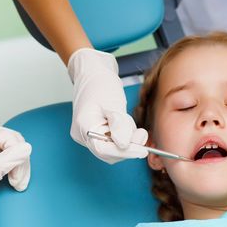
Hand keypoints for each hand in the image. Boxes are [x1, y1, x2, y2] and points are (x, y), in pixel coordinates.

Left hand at [0, 127, 31, 210]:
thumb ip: (12, 159)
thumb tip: (28, 148)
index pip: (12, 140)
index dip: (19, 158)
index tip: (16, 177)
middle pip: (15, 145)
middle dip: (21, 164)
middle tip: (16, 182)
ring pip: (15, 154)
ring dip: (20, 170)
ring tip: (16, 185)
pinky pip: (11, 162)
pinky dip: (16, 172)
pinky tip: (14, 182)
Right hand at [68, 48, 148, 163]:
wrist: (93, 73)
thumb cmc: (100, 83)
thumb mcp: (113, 102)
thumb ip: (119, 125)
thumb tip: (124, 145)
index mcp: (84, 126)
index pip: (104, 150)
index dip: (125, 153)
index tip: (142, 151)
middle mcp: (83, 135)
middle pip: (109, 153)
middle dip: (128, 147)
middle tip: (141, 134)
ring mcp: (89, 135)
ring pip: (113, 149)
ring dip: (127, 140)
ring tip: (129, 121)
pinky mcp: (97, 133)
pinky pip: (113, 142)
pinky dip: (124, 136)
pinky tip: (125, 123)